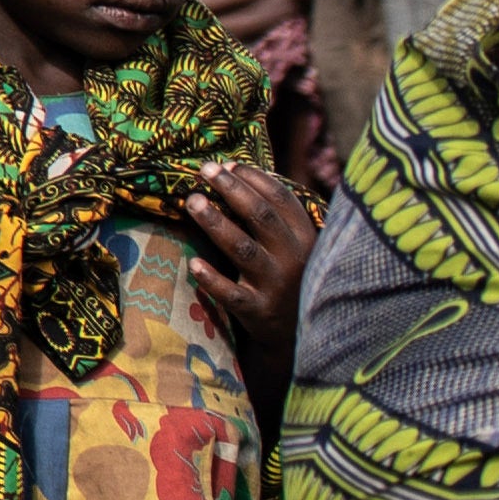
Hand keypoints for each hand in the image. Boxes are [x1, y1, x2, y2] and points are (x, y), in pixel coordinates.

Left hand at [178, 157, 311, 362]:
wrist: (298, 335)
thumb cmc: (289, 278)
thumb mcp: (294, 246)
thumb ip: (274, 217)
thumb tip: (233, 172)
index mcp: (305, 238)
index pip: (282, 200)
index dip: (255, 179)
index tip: (227, 164)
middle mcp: (294, 259)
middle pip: (261, 217)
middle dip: (232, 190)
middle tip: (205, 171)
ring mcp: (276, 285)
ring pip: (244, 249)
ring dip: (217, 223)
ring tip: (192, 201)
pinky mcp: (258, 311)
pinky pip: (232, 294)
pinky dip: (213, 279)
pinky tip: (194, 264)